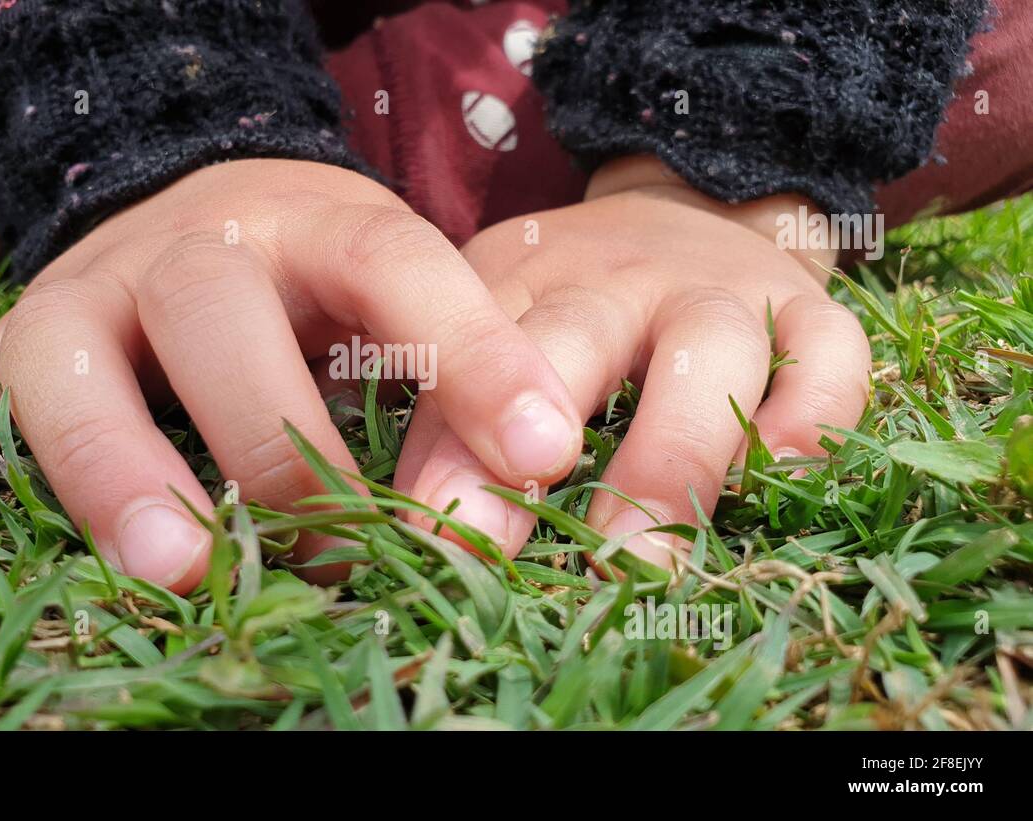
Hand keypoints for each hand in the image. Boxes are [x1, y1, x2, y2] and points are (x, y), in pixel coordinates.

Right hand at [0, 159, 581, 590]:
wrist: (206, 209)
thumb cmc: (317, 280)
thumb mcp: (396, 298)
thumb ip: (456, 364)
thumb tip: (540, 467)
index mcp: (308, 225)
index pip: (391, 264)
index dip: (469, 353)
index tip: (543, 454)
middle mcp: (183, 249)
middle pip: (213, 318)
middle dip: (274, 440)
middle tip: (338, 549)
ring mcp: (80, 294)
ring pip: (64, 364)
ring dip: (111, 468)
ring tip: (172, 568)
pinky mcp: (7, 341)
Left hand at [394, 157, 871, 568]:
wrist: (687, 209)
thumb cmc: (571, 303)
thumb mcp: (496, 333)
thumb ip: (452, 425)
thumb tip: (427, 532)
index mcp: (522, 284)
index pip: (474, 360)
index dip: (456, 447)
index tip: (444, 529)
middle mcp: (616, 280)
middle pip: (578, 340)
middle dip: (543, 445)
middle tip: (525, 551)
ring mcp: (719, 288)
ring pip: (712, 349)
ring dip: (677, 454)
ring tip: (645, 558)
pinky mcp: (808, 306)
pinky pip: (831, 355)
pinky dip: (815, 415)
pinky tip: (778, 475)